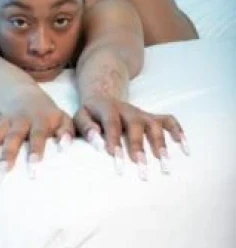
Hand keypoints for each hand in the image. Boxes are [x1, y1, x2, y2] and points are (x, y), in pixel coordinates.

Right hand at [0, 107, 73, 187]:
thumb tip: (67, 147)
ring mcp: (1, 122)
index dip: (36, 153)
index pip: (37, 137)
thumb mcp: (63, 118)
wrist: (25, 94)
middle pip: (10, 140)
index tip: (34, 172)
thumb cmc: (48, 113)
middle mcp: (17, 121)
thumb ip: (67, 132)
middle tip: (0, 177)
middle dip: (5, 158)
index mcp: (38, 120)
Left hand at [74, 98, 188, 179]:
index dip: (114, 140)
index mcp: (108, 108)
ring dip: (161, 143)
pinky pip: (169, 120)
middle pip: (136, 125)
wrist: (104, 97)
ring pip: (155, 124)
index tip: (116, 159)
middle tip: (142, 168)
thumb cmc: (91, 114)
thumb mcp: (80, 116)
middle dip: (139, 147)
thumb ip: (85, 128)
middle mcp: (128, 109)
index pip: (112, 123)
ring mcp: (142, 113)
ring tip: (165, 164)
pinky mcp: (152, 116)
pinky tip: (184, 148)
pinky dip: (178, 131)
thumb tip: (96, 142)